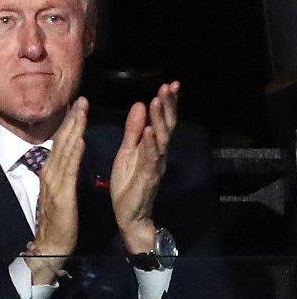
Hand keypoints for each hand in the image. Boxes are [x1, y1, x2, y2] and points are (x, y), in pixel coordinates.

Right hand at [28, 97, 87, 284]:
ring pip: (65, 150)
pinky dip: (74, 153)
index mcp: (50, 173)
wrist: (50, 245)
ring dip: (74, 129)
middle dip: (72, 120)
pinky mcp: (62, 193)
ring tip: (82, 111)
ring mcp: (53, 183)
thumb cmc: (58, 222)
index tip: (78, 107)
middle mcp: (49, 173)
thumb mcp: (60, 193)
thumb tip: (68, 158)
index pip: (61, 144)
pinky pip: (69, 169)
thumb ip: (63, 175)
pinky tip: (81, 140)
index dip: (69, 124)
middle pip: (61, 142)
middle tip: (81, 100)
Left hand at [110, 81, 178, 253]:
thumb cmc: (128, 182)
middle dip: (168, 106)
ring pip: (160, 139)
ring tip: (157, 101)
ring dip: (159, 120)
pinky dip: (151, 144)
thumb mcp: (128, 151)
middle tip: (169, 87)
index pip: (162, 121)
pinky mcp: (147, 177)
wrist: (129, 213)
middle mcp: (159, 154)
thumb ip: (134, 130)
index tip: (169, 85)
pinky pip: (150, 158)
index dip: (167, 104)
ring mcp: (155, 165)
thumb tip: (140, 105)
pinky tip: (149, 131)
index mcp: (153, 147)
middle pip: (166, 126)